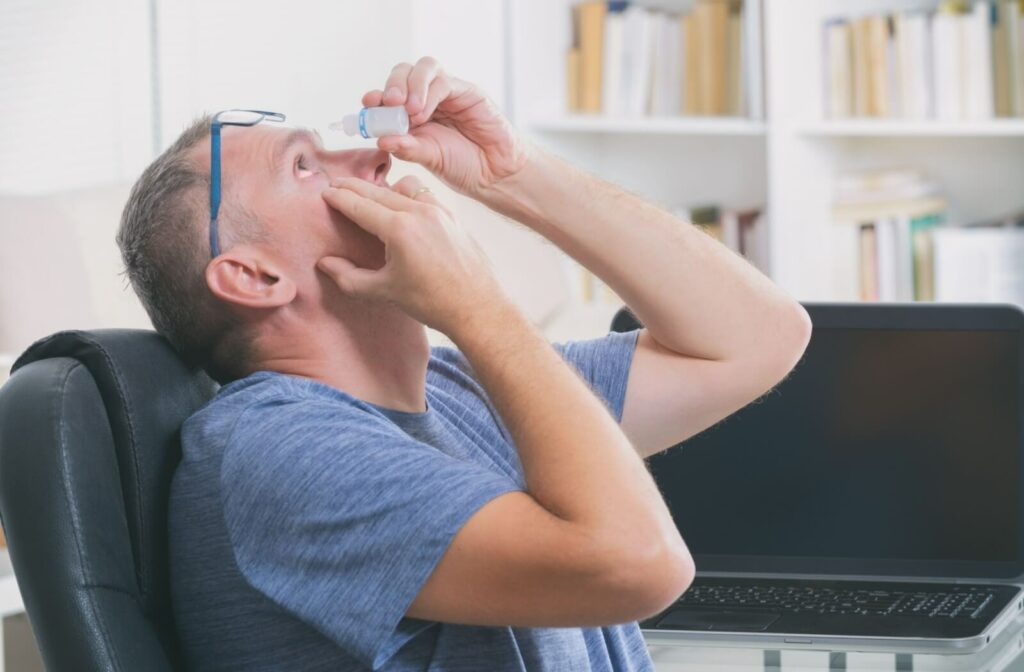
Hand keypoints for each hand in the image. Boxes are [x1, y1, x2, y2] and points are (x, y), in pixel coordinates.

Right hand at [317, 175, 507, 334]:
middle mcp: (419, 212)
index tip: (324, 192)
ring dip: (383, 187)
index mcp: (399, 229)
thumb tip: (325, 264)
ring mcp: (439, 211)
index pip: (359, 205)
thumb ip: (350, 277)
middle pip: (378, 191)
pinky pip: (425, 195)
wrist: (479, 307)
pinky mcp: (452, 217)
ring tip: (369, 194)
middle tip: (336, 184)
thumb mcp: (385, 291)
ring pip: (404, 187)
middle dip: (354, 187)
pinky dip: (408, 193)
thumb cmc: (433, 302)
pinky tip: (402, 205)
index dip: (339, 197)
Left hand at [363, 57, 532, 200]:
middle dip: (392, 84)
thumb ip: (406, 147)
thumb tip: (380, 138)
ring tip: (409, 110)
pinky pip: (443, 81)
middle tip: (389, 103)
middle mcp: (428, 99)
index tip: (368, 104)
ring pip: (423, 68)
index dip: (376, 96)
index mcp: (412, 116)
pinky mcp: (466, 90)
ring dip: (411, 85)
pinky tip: (425, 113)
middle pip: (403, 72)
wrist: (495, 173)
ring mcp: (447, 93)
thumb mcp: (428, 159)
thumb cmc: (463, 166)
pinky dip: (429, 93)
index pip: (389, 95)